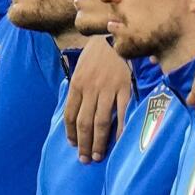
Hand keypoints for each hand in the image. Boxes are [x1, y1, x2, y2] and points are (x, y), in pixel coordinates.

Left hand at [65, 37, 131, 162]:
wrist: (116, 35)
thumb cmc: (98, 52)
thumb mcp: (81, 67)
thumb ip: (79, 88)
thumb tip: (77, 109)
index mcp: (76, 84)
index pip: (69, 115)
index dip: (70, 133)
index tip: (73, 146)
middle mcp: (89, 89)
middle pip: (84, 123)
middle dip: (84, 143)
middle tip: (85, 159)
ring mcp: (107, 89)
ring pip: (100, 122)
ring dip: (99, 141)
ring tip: (98, 155)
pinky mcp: (124, 88)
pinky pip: (122, 113)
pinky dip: (120, 129)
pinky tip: (119, 141)